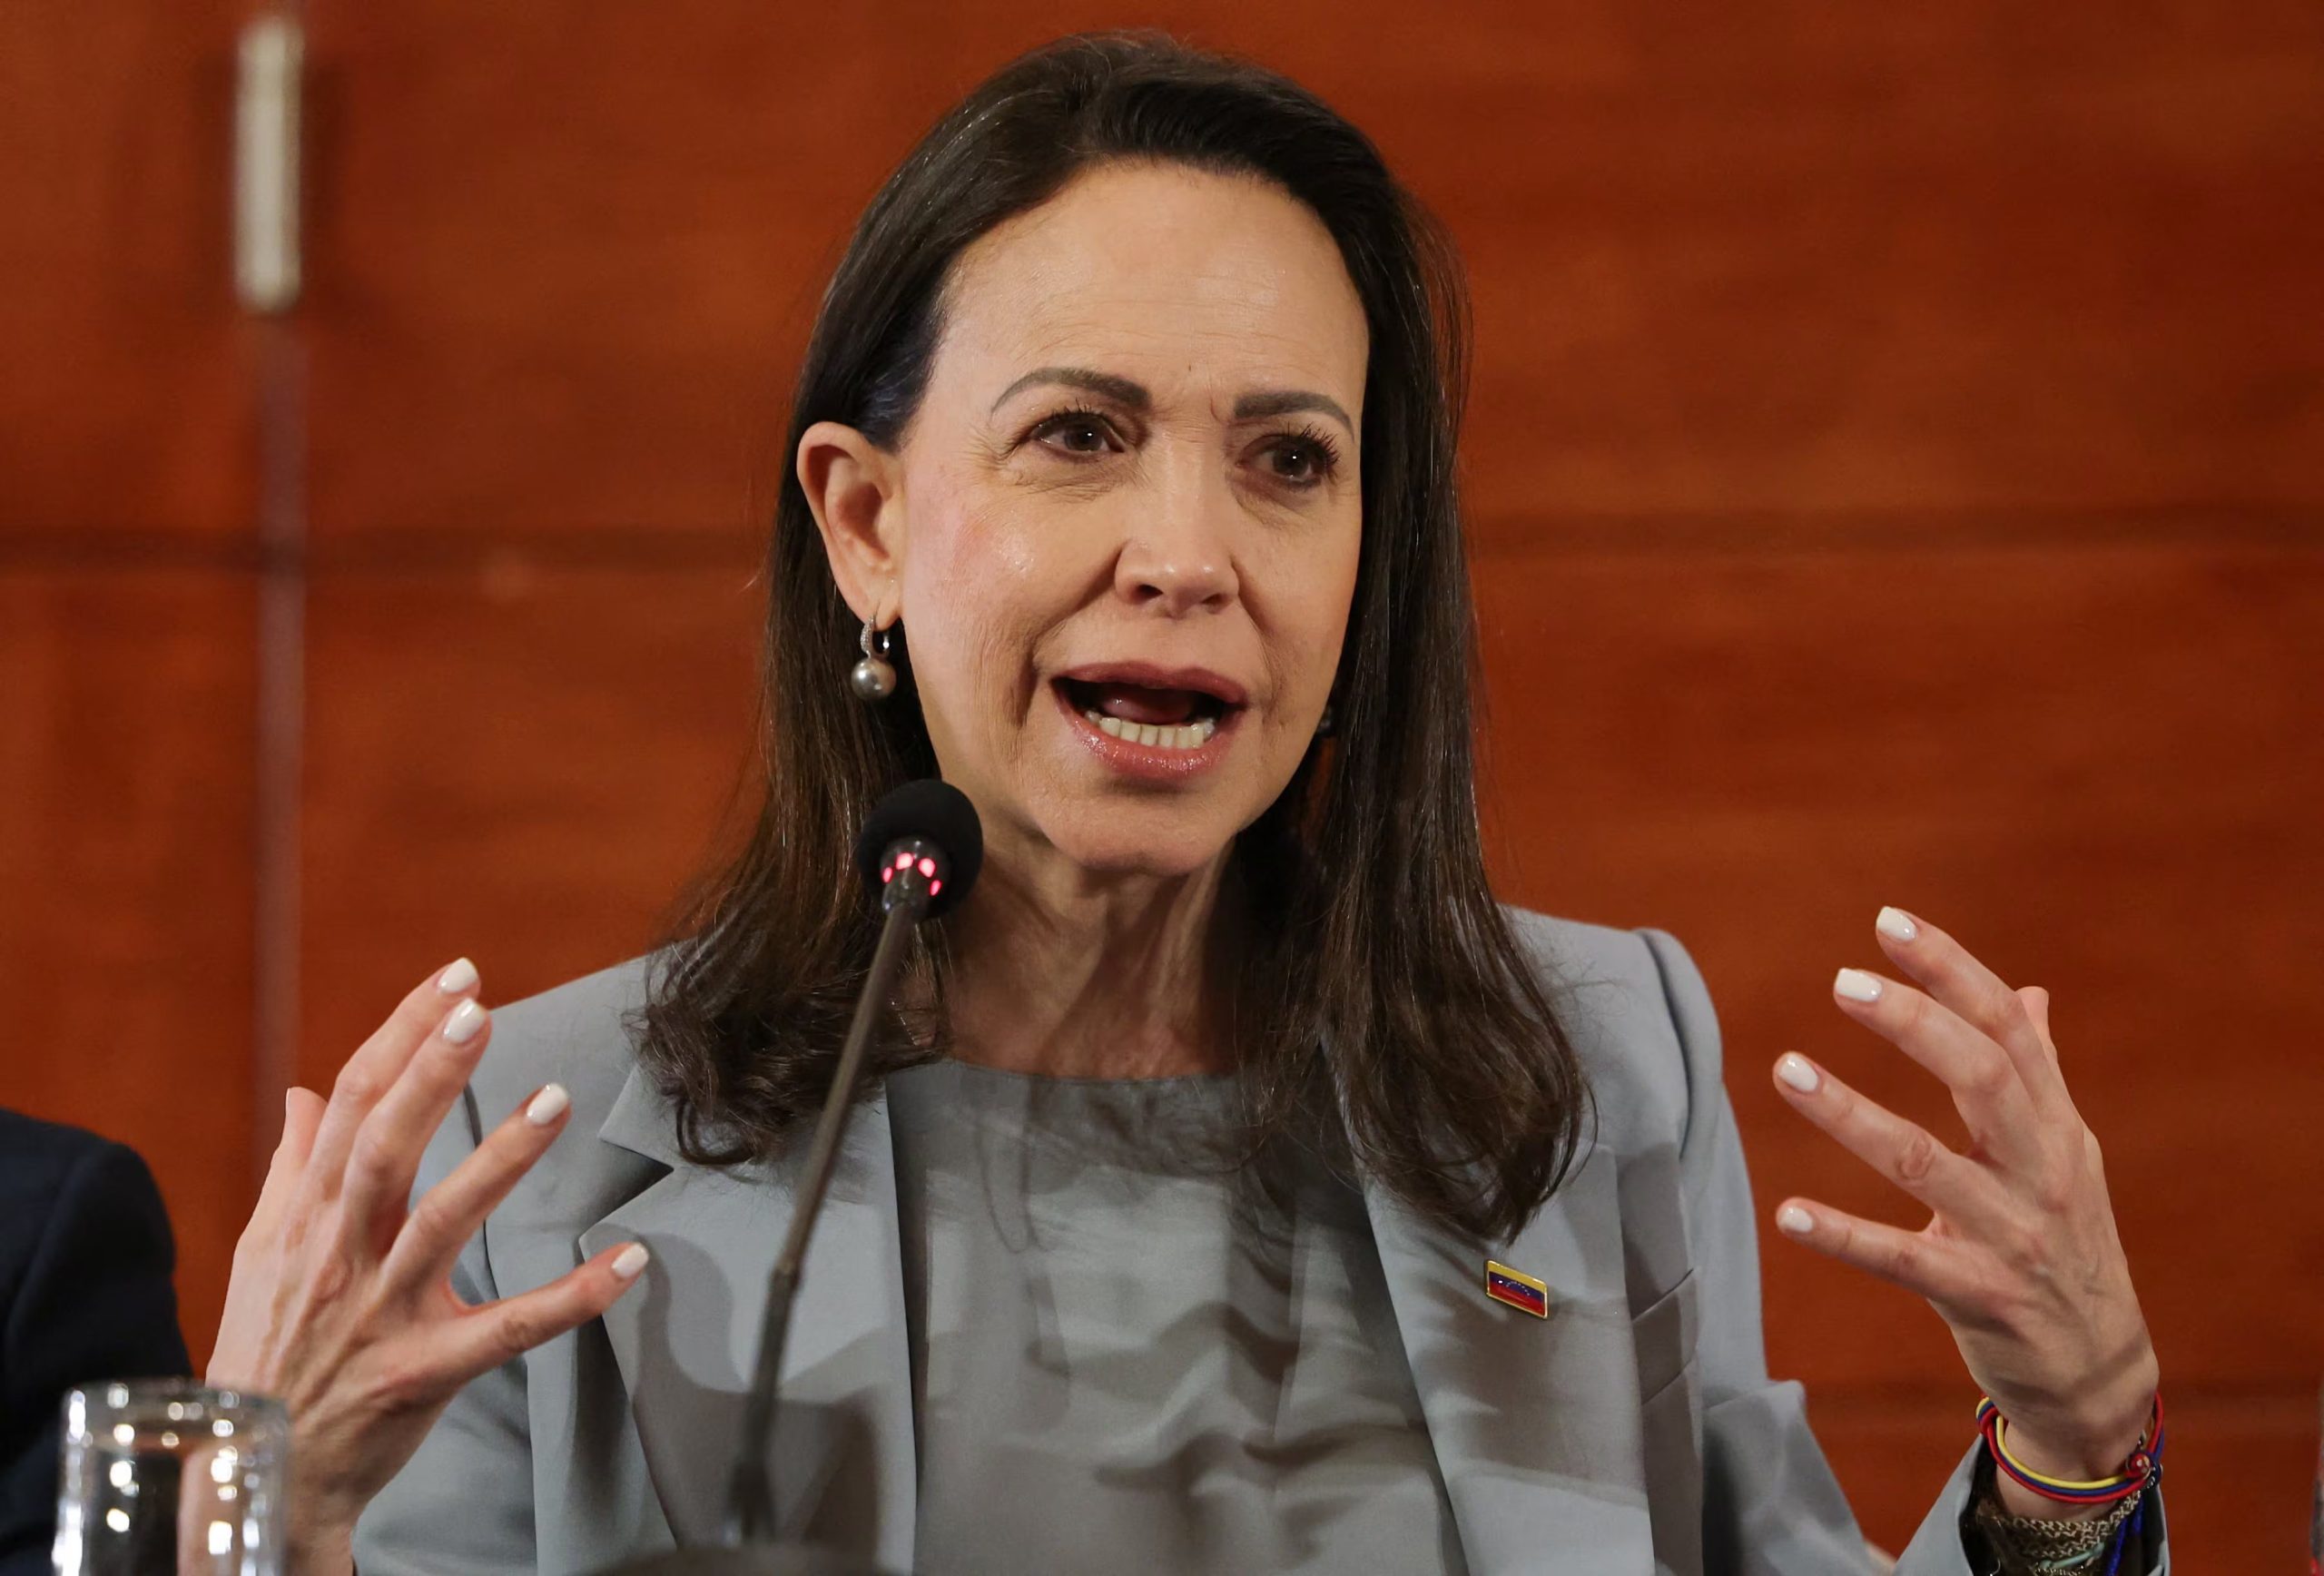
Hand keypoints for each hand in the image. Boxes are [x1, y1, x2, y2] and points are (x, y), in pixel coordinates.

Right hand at [208, 960, 649, 1572]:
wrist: (255, 1474)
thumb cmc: (266, 1354)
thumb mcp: (260, 1257)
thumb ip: (290, 1171)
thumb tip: (305, 1094)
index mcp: (305, 1216)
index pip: (352, 1102)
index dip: (401, 1034)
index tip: (454, 980)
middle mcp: (339, 1253)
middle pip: (384, 1145)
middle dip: (430, 1072)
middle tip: (480, 1008)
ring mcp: (381, 1311)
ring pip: (441, 1222)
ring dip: (500, 1159)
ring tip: (555, 1100)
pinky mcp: (423, 1370)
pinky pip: (508, 1329)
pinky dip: (571, 1296)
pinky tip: (627, 1261)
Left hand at [1767, 908, 2158, 1519]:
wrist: (2098, 1369)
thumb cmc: (2066, 1241)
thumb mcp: (2065, 1155)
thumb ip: (2038, 1074)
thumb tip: (2029, 992)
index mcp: (2058, 1127)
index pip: (2009, 1031)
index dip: (1952, 972)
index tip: (1890, 923)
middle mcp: (2043, 1172)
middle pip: (1984, 1079)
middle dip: (1917, 1024)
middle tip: (1845, 981)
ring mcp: (2012, 1236)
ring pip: (1926, 1164)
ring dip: (1851, 1114)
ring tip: (1786, 1069)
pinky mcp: (1978, 1296)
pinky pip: (1901, 1260)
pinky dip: (1843, 1235)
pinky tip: (1788, 1213)